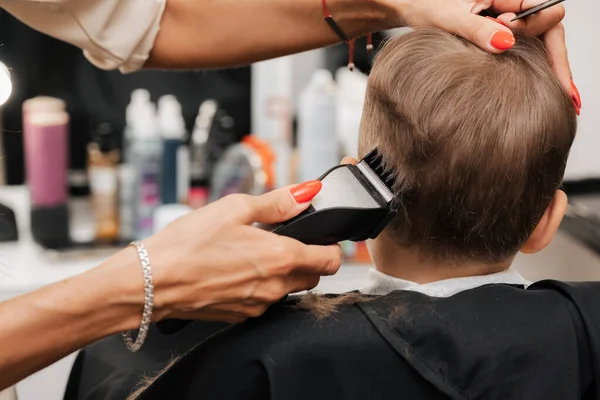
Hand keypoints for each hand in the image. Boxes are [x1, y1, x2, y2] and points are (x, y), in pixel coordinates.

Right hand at [142, 181, 341, 323]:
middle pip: (313, 276)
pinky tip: (235, 270)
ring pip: (289, 289)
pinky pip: (264, 301)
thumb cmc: (188, 244)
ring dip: (282, 272)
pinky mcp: (240, 316)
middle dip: (306, 259)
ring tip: (252, 253)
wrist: (150, 282)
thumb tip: (307, 193)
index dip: (330, 246)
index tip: (319, 237)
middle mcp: (275, 287)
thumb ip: (278, 202)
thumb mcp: (235, 208)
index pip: (332, 261)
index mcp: (281, 258)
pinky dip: (260, 286)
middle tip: (282, 241)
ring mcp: (258, 305)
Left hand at [390, 0, 575, 107]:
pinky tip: (542, 88)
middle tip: (565, 95)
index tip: (536, 62)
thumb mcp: (450, 17)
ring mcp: (507, 22)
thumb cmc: (426, 4)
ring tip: (561, 97)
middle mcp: (512, 6)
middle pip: (549, 33)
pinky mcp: (498, 35)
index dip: (546, 40)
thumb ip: (477, 28)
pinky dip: (534, 69)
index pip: (546, 14)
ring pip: (539, 44)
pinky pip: (524, 50)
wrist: (408, 8)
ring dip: (548, 68)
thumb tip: (505, 41)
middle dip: (557, 63)